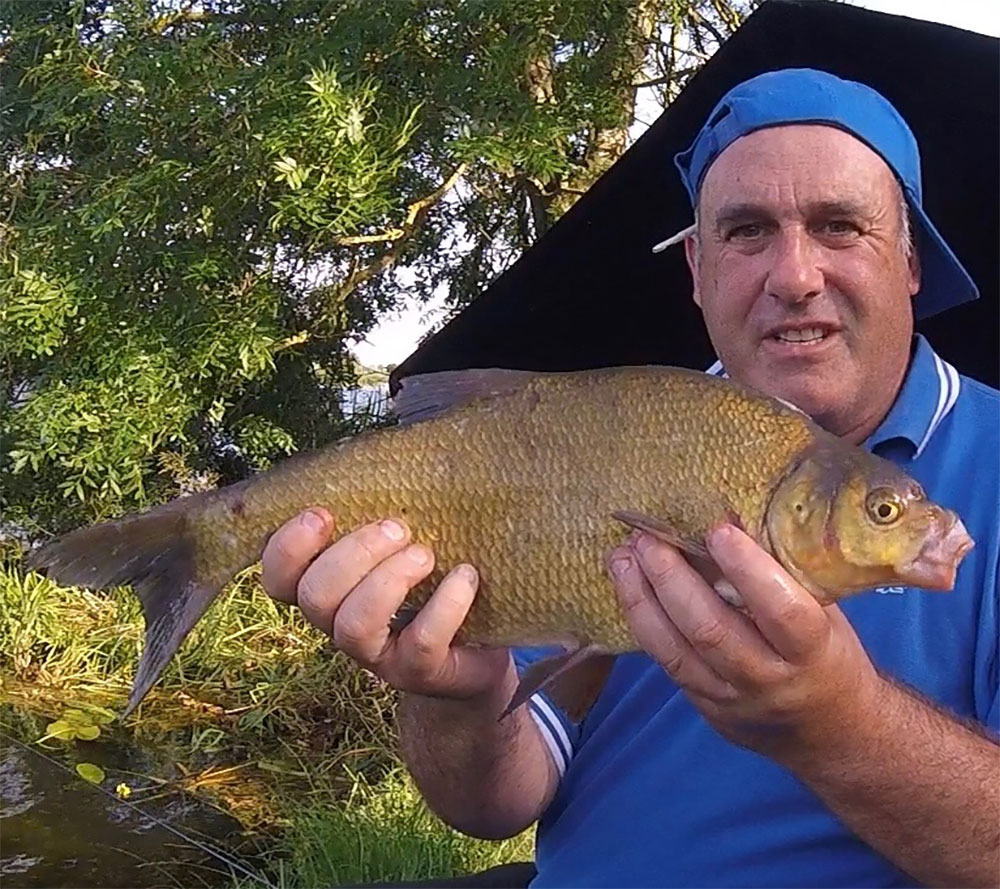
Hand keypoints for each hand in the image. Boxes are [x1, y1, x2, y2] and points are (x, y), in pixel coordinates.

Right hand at [260, 508, 511, 701]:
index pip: (278, 578)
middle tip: (396, 527)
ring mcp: (377, 656)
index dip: (287, 547)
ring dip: (388, 581)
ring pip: (353, 627)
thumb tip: (388, 455)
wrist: (478, 650)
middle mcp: (341, 625)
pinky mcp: (419, 672)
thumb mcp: (401, 545)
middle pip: (313, 597)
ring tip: (426, 553)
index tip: (322, 513)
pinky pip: (420, 642)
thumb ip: (380, 514)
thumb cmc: (433, 583)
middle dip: (352, 554)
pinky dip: (445, 605)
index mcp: (329, 590)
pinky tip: (465, 577)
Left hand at [607, 524, 883, 760]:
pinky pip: (666, 663)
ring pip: (675, 652)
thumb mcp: (825, 614)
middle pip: (711, 631)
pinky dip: (643, 621)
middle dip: (672, 579)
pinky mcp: (703, 706)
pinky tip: (628, 587)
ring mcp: (730, 699)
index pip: (782, 611)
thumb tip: (733, 515)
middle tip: (647, 538)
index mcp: (813, 653)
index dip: (748, 569)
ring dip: (641, 599)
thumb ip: (785, 575)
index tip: (718, 529)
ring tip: (621, 557)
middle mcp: (769, 680)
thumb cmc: (829, 655)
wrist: (832, 734)